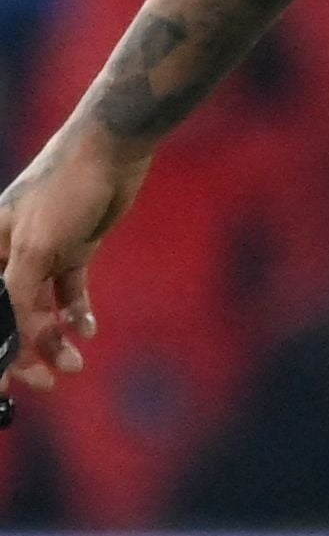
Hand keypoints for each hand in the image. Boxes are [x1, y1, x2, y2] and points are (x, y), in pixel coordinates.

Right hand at [0, 129, 143, 408]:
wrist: (111, 149)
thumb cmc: (64, 190)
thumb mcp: (35, 247)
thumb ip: (18, 293)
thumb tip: (12, 336)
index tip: (2, 387)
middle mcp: (6, 253)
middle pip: (9, 314)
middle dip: (24, 350)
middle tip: (48, 383)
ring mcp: (41, 251)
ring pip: (40, 307)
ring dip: (54, 338)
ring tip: (75, 365)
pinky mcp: (74, 247)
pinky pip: (68, 290)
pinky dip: (75, 312)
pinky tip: (86, 329)